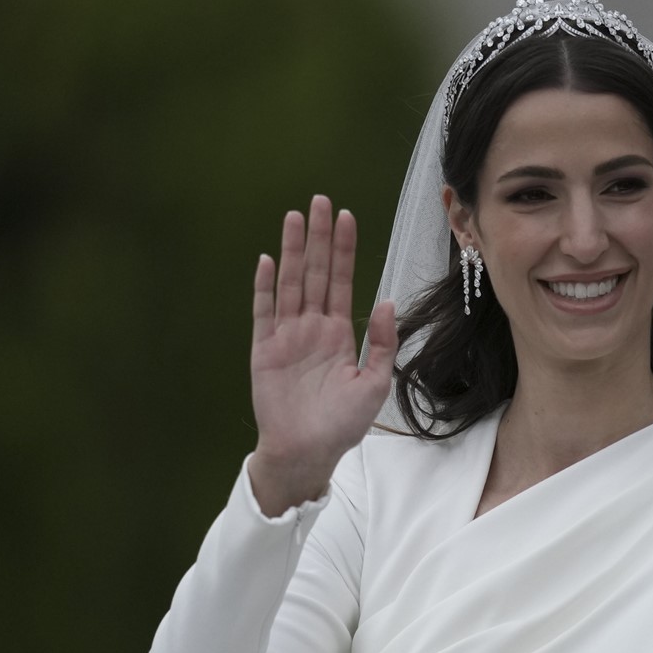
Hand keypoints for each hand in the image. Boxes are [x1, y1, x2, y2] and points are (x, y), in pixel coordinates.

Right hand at [249, 195, 396, 515]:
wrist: (308, 452)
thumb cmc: (343, 424)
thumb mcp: (375, 383)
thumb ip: (383, 343)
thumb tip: (389, 302)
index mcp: (339, 333)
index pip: (342, 281)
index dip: (344, 250)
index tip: (347, 217)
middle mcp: (312, 328)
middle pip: (315, 272)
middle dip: (319, 237)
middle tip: (321, 200)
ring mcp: (286, 336)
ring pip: (290, 283)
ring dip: (292, 250)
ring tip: (295, 217)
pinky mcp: (264, 350)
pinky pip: (263, 312)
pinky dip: (265, 286)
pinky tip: (267, 260)